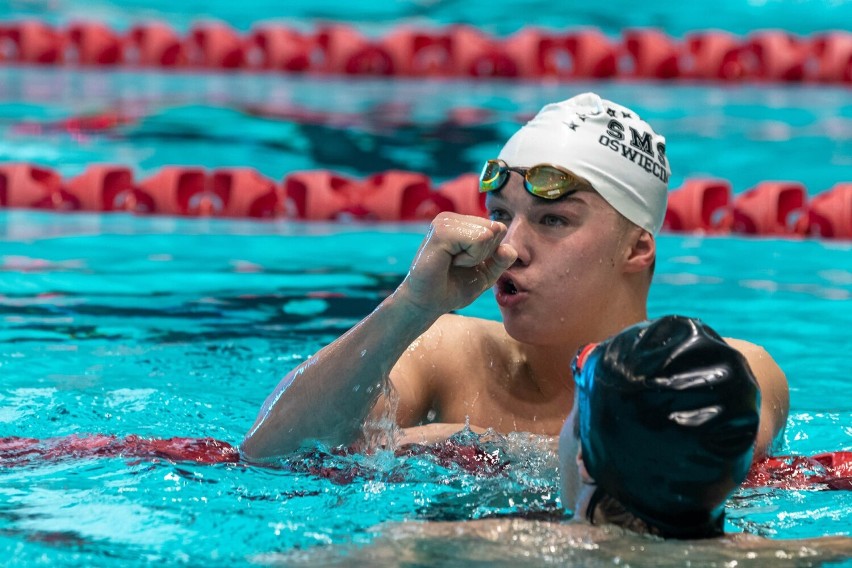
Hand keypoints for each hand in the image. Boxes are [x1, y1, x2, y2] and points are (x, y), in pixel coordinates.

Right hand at [397, 213, 517, 316]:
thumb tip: (509, 249)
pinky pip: (478, 239)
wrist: (429, 303)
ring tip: (454, 263)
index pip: (498, 229)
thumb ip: (501, 260)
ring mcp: (445, 222)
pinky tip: (450, 262)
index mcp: (462, 224)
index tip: (468, 264)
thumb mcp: (486, 274)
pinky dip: (470, 258)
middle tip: (460, 265)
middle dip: (484, 254)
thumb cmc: (453, 287)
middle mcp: (453, 218)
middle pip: (496, 229)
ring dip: (476, 256)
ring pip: (488, 233)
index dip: (491, 253)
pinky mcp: (441, 231)